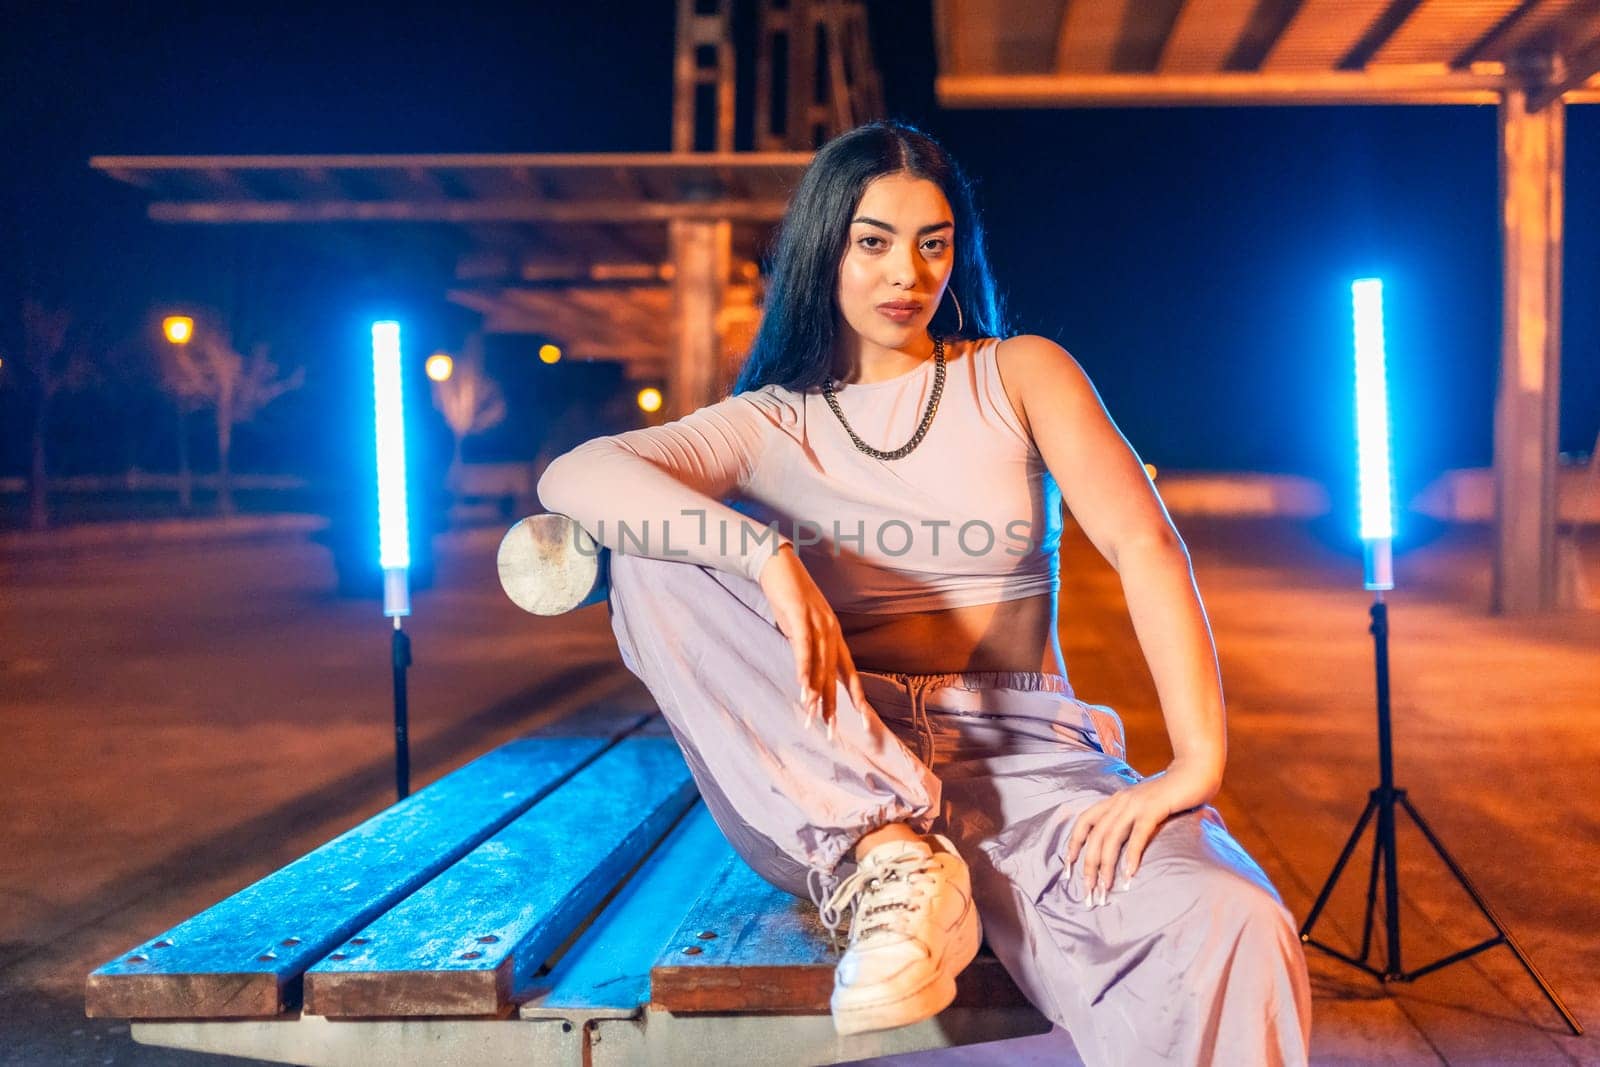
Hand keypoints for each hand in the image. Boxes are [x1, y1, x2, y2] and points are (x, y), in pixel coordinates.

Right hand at [757, 545, 871, 738]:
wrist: (778, 562)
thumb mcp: (801, 627)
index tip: (863, 721)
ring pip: (820, 665)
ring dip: (816, 693)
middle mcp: (831, 631)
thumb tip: (806, 672)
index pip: (849, 672)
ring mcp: (818, 623)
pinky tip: (803, 688)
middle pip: (835, 675)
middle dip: (833, 705)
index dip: (857, 697)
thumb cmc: (788, 596)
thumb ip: (807, 648)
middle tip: (830, 732)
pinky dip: (803, 669)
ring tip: (813, 717)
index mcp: (834, 635)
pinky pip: (804, 648)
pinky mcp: (800, 615)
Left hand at [1064, 760, 1219, 904]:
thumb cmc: (1171, 793)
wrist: (1194, 771)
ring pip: (1111, 837)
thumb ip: (1130, 819)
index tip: (1068, 869)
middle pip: (1095, 836)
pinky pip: (1138, 834)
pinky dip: (1132, 854)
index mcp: (1114, 800)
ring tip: (1105, 887)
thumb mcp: (1142, 805)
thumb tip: (1120, 845)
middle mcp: (1119, 801)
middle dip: (1089, 865)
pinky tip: (1129, 873)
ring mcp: (1135, 803)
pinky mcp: (1154, 807)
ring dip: (1106, 865)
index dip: (1073, 845)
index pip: (1084, 822)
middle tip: (1089, 891)